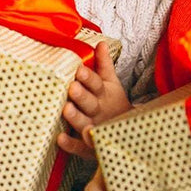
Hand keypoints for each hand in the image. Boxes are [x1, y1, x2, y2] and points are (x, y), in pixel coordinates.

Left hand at [57, 43, 127, 159]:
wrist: (130, 134)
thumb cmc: (113, 104)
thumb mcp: (112, 84)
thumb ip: (104, 64)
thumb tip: (100, 43)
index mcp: (104, 94)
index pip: (97, 84)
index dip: (89, 78)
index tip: (80, 70)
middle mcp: (99, 111)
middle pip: (90, 103)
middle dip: (81, 96)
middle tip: (72, 88)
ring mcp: (95, 129)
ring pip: (84, 123)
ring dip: (75, 117)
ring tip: (66, 109)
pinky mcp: (90, 148)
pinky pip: (79, 147)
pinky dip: (70, 144)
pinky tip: (60, 138)